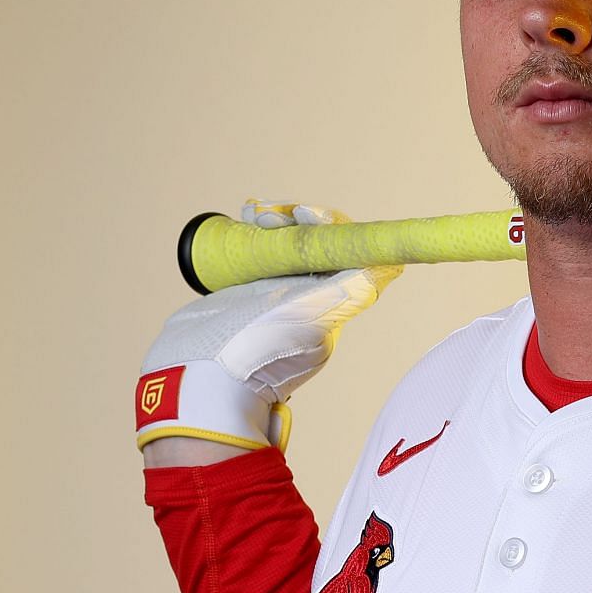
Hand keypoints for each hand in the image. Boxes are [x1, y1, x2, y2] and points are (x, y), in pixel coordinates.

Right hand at [134, 201, 400, 456]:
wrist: (203, 377)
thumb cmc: (260, 350)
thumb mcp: (311, 320)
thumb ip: (349, 293)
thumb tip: (388, 266)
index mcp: (329, 301)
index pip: (345, 251)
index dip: (332, 226)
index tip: (308, 216)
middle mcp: (306, 293)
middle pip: (316, 241)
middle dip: (299, 219)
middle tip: (275, 217)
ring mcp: (276, 289)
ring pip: (288, 240)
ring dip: (277, 219)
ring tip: (256, 215)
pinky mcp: (248, 287)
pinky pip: (261, 248)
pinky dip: (258, 228)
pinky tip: (248, 216)